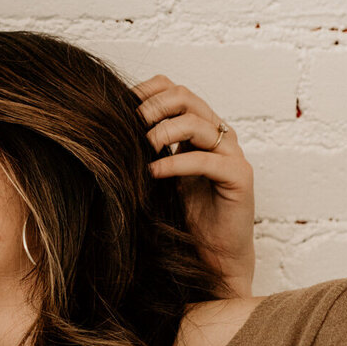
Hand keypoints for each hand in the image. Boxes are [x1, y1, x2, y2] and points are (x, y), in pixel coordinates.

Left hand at [135, 75, 254, 297]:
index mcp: (198, 128)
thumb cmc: (184, 216)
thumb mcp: (157, 173)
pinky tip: (155, 173)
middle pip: (185, 97)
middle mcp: (217, 134)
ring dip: (162, 133)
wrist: (213, 255)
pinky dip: (175, 163)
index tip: (120, 106)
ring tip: (143, 150)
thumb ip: (146, 149)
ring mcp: (231, 153)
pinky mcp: (239, 176)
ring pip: (196, 123)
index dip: (147, 91)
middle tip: (131, 126)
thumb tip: (107, 129)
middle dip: (153, 108)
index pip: (174, 89)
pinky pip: (206, 160)